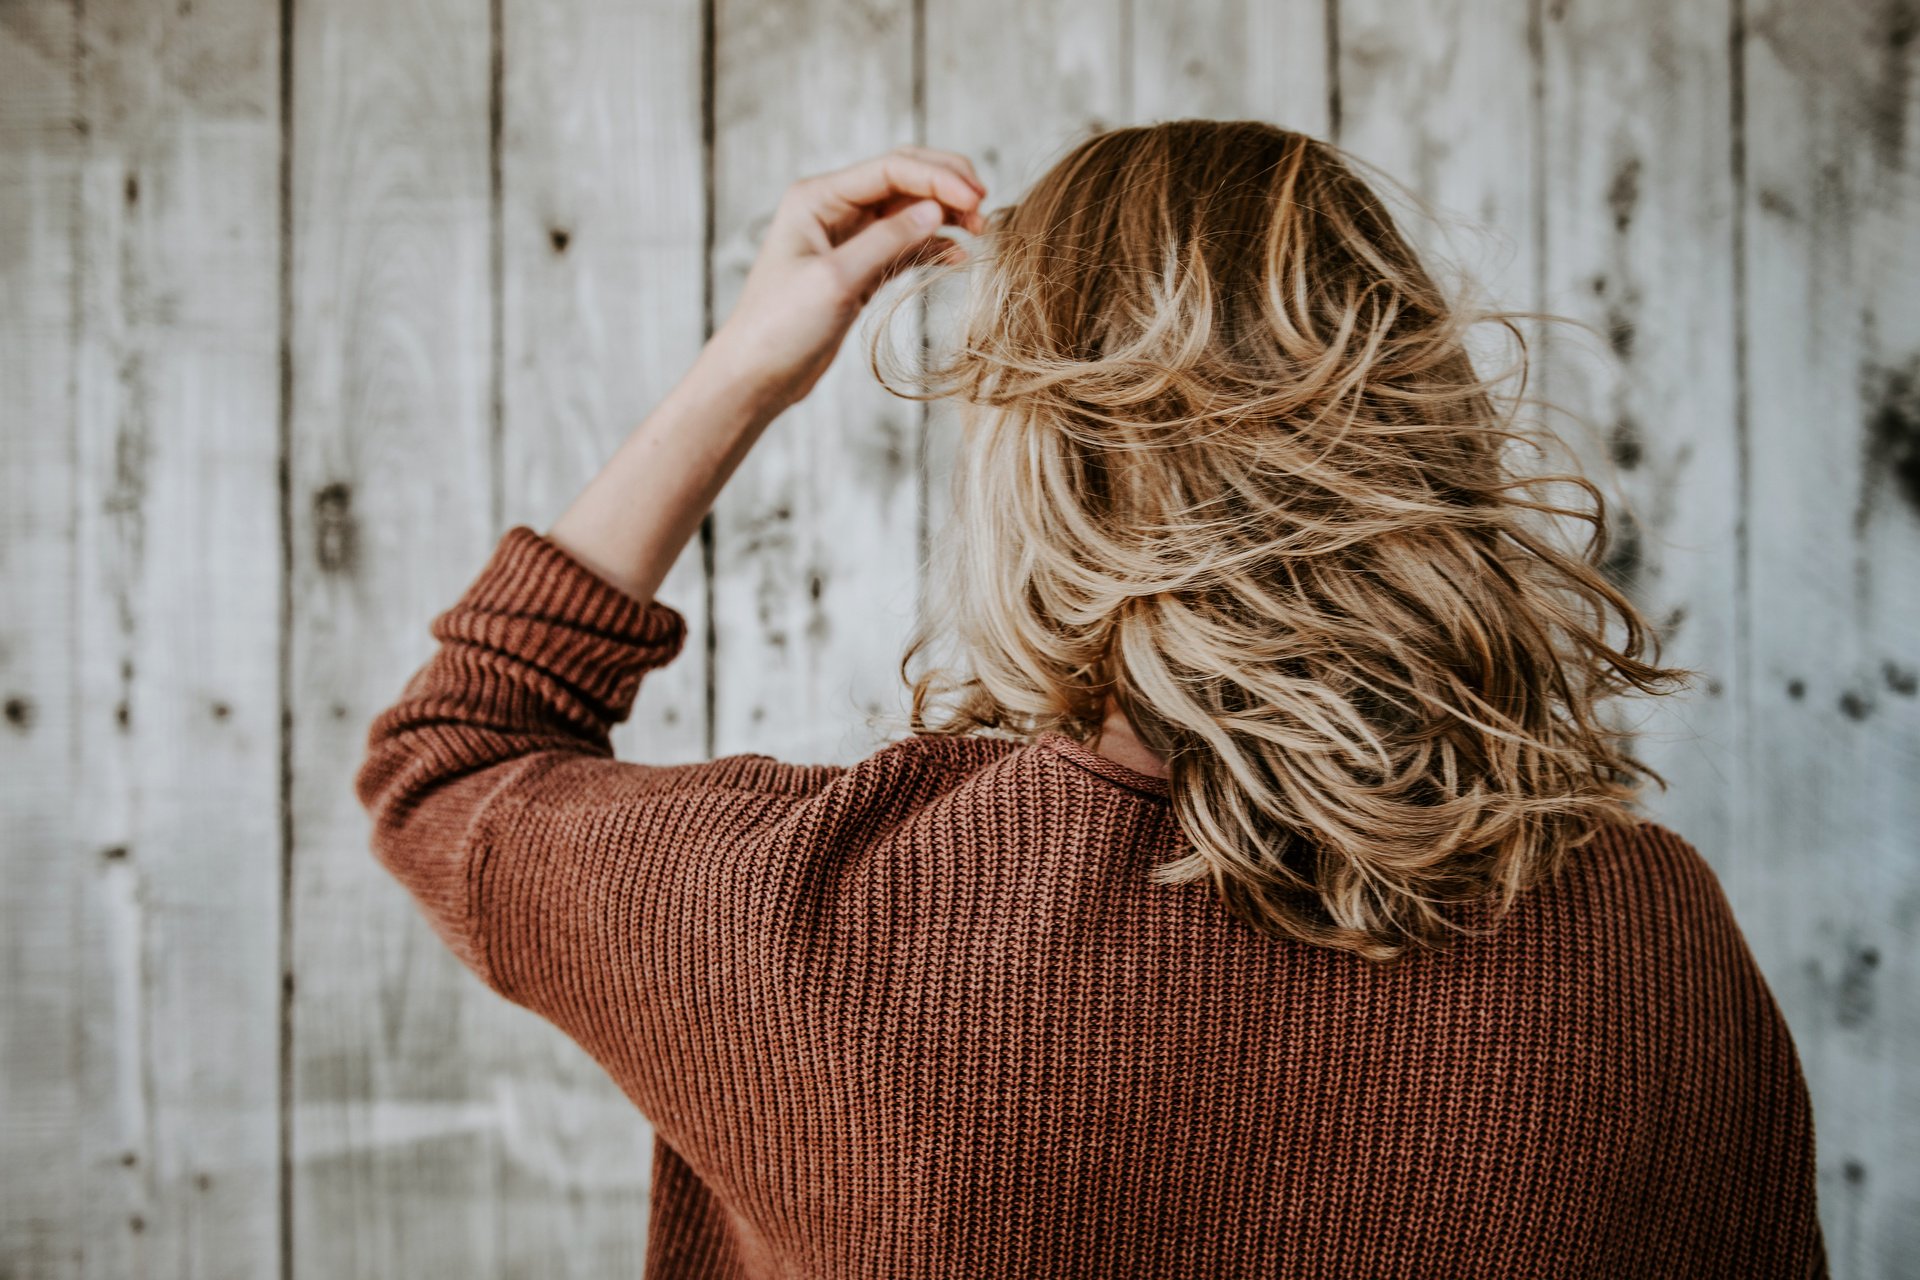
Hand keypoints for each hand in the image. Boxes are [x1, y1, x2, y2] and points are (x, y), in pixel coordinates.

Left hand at [706, 145, 986, 412]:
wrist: (756, 375)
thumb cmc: (781, 326)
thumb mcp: (836, 280)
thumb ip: (887, 241)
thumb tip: (936, 211)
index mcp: (818, 198)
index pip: (890, 169)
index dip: (938, 178)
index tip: (976, 198)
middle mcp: (833, 209)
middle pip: (903, 179)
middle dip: (946, 186)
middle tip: (985, 206)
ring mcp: (847, 238)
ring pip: (908, 211)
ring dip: (945, 215)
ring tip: (980, 231)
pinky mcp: (859, 269)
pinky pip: (904, 245)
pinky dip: (932, 247)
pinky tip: (958, 257)